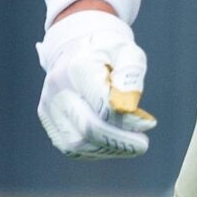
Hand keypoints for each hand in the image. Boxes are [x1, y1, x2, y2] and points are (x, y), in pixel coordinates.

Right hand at [35, 9, 154, 157]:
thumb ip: (131, 74)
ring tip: (129, 143)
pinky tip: (111, 144)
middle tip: (142, 144)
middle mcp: (58, 87)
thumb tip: (128, 108)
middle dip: (119, 142)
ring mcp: (49, 103)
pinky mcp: (47, 116)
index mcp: (78, 68)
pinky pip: (69, 146)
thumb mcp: (127, 52)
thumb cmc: (108, 50)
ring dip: (107, 149)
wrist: (76, 45)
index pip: (104, 107)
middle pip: (88, 129)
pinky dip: (93, 150)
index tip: (149, 122)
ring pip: (76, 144)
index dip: (128, 121)